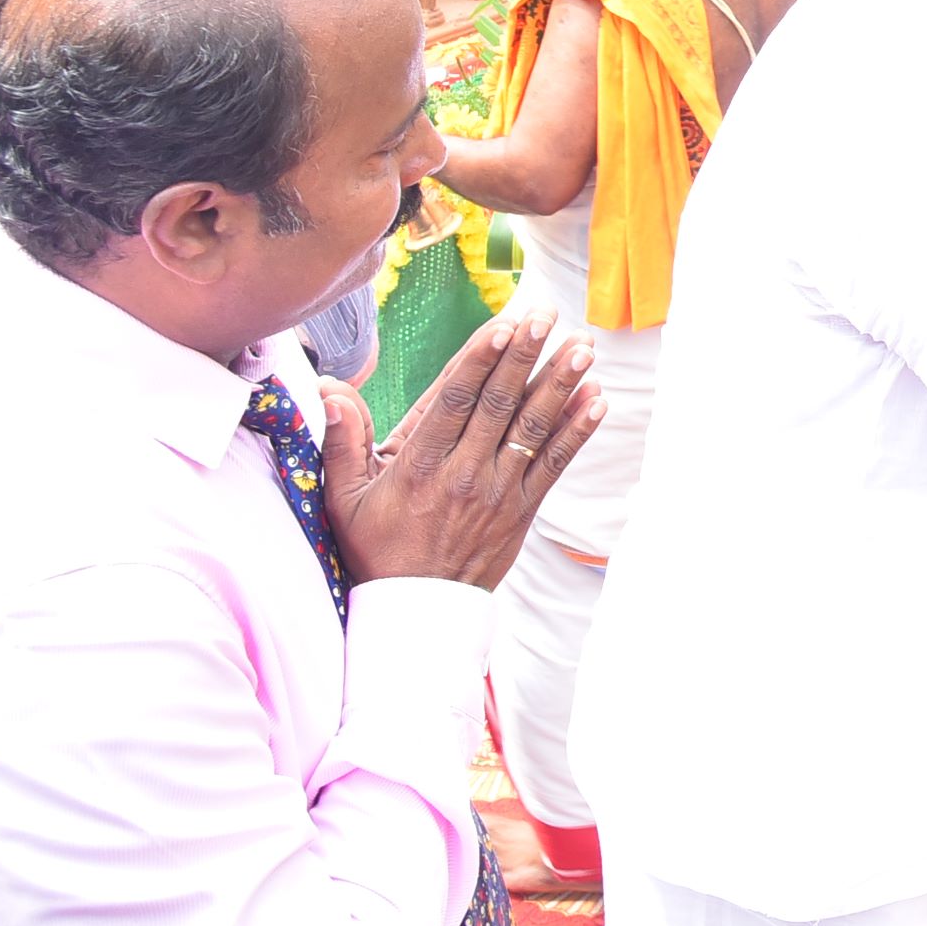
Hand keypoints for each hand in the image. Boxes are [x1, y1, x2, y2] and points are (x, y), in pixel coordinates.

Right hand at [319, 309, 604, 589]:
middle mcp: (465, 473)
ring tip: (583, 345)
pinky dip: (578, 430)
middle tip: (546, 314)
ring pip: (534, 427)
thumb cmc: (376, 548)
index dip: (480, 360)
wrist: (416, 610)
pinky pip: (556, 463)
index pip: (454, 401)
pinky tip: (597, 398)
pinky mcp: (524, 508)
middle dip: (525, 355)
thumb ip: (340, 441)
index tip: (502, 325)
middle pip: (500, 403)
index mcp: (420, 465)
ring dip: (561, 383)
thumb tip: (329, 390)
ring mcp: (500, 491)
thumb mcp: (343, 499)